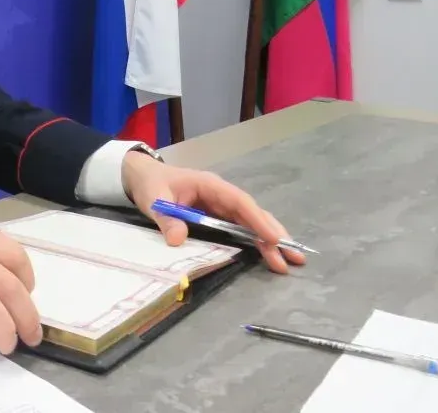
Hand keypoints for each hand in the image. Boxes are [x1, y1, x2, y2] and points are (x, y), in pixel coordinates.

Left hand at [120, 152, 306, 272]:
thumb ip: (166, 218)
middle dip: (273, 233)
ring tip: (289, 260)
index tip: (274, 238)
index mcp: (209, 185)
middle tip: (294, 256)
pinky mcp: (218, 216)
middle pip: (251, 213)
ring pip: (250, 221)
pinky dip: (255, 240)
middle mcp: (221, 195)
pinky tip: (269, 254)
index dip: (257, 219)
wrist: (143, 177)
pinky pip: (240, 227)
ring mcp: (221, 205)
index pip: (239, 201)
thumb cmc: (151, 184)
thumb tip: (177, 240)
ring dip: (269, 239)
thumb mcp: (154, 199)